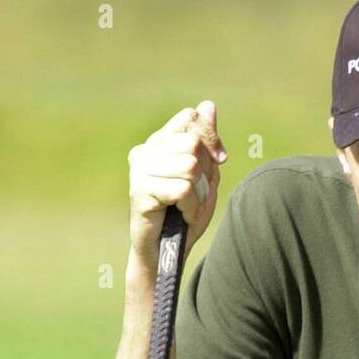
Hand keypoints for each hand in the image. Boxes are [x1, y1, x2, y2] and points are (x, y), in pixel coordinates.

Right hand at [128, 99, 227, 267]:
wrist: (167, 253)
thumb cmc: (185, 216)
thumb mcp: (205, 176)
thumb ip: (206, 141)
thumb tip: (208, 105)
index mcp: (159, 143)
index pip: (190, 118)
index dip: (210, 140)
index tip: (218, 162)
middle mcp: (144, 151)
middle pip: (193, 143)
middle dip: (203, 174)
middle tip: (194, 196)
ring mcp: (139, 170)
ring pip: (189, 166)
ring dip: (197, 195)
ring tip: (186, 208)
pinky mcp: (140, 191)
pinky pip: (182, 188)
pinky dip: (190, 207)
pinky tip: (180, 217)